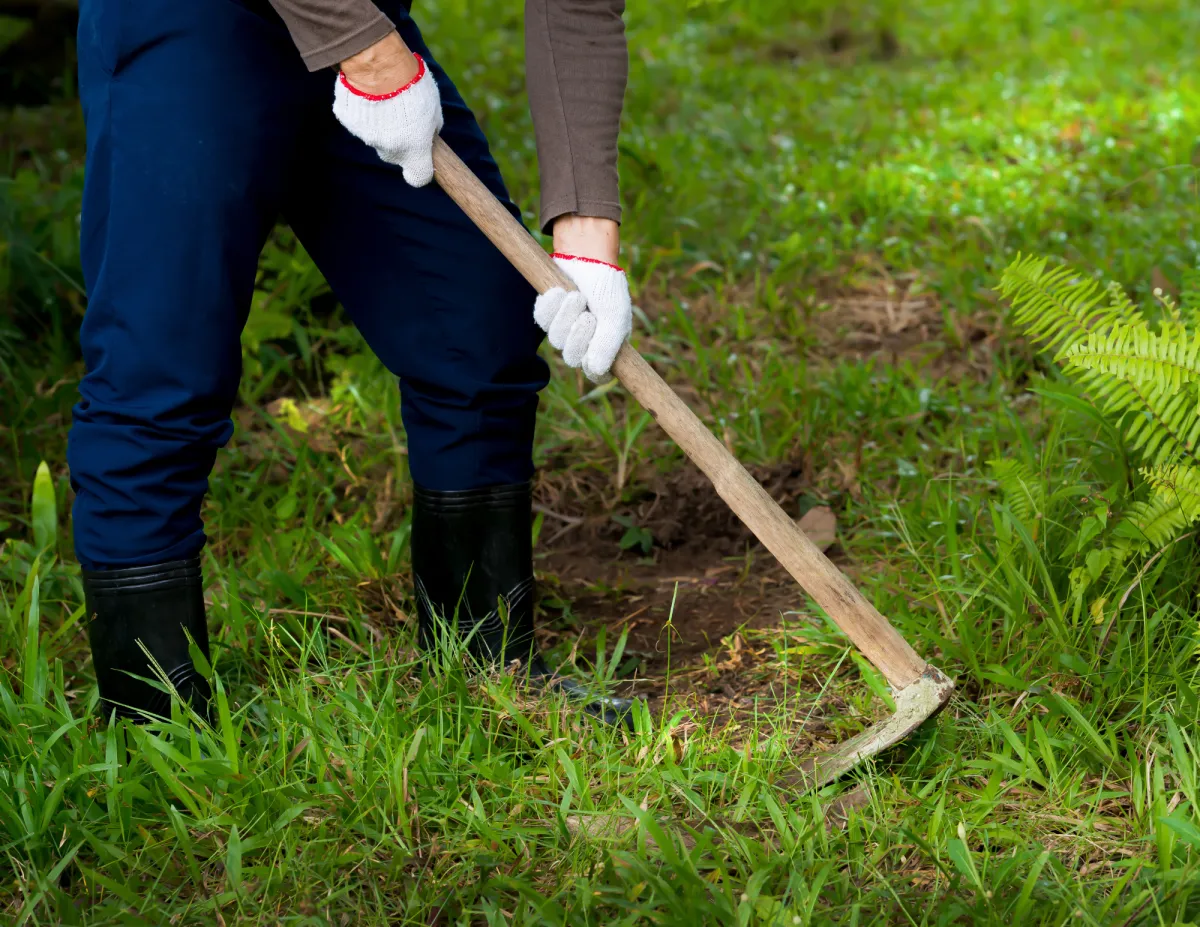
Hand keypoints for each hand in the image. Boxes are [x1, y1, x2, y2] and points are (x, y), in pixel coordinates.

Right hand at [333, 31, 442, 186]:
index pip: (419, 177)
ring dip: (380, 123)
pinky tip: (367, 92)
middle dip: (399, 141)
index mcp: (414, 152)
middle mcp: (389, 151)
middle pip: (394, 154)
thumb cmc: (413, 85)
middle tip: (403, 117)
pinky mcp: (348, 121)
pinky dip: (362, 110)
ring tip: (385, 98)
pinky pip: (357, 120)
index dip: (421, 169)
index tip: (422, 159)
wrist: (380, 65)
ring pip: (375, 136)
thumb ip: (432, 127)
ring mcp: (366, 137)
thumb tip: (430, 132)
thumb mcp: (434, 107)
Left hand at [534, 217, 630, 380]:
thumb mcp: (615, 315)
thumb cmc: (606, 286)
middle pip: (571, 358)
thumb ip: (608, 343)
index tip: (595, 340)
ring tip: (576, 296)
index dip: (593, 361)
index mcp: (604, 346)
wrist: (587, 256)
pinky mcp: (547, 315)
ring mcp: (563, 330)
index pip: (596, 373)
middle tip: (588, 314)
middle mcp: (583, 343)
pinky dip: (550, 305)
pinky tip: (560, 291)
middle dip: (578, 333)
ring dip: (565, 315)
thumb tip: (595, 369)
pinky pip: (541, 320)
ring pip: (555, 339)